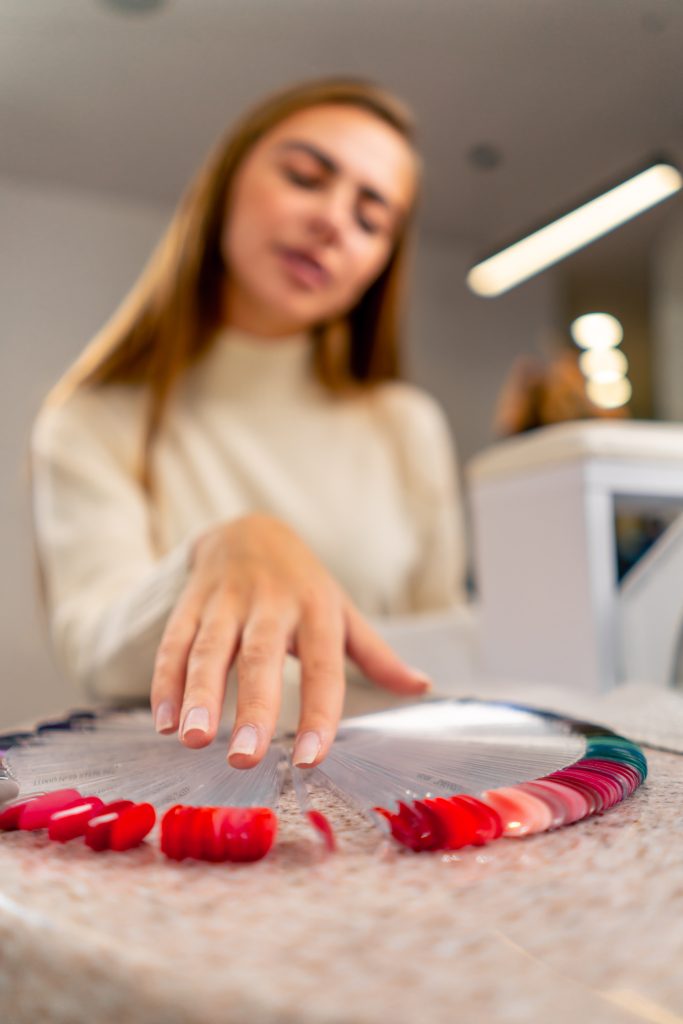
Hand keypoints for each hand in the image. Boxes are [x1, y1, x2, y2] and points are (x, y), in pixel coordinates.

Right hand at [150, 514, 429, 767]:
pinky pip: (175, 641)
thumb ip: (376, 654)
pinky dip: (166, 681)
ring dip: (198, 693)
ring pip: (210, 647)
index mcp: (317, 610)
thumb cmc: (304, 585)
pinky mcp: (191, 600)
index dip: (319, 712)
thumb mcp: (342, 611)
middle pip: (261, 656)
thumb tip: (422, 686)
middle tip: (244, 757)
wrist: (249, 528)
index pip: (324, 667)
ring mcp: (227, 600)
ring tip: (193, 739)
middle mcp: (272, 603)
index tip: (310, 759)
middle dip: (252, 706)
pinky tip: (163, 721)